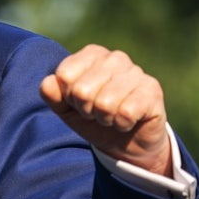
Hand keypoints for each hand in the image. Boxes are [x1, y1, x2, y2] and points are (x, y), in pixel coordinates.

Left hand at [40, 44, 171, 176]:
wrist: (128, 144)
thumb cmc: (94, 119)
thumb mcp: (67, 110)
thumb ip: (52, 96)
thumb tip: (46, 83)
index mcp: (91, 54)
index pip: (64, 75)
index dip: (68, 97)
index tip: (79, 102)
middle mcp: (114, 58)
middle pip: (82, 90)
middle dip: (86, 110)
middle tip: (97, 112)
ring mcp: (136, 71)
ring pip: (104, 103)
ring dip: (105, 119)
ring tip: (112, 116)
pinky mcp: (152, 89)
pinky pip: (125, 112)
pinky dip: (122, 124)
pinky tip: (128, 120)